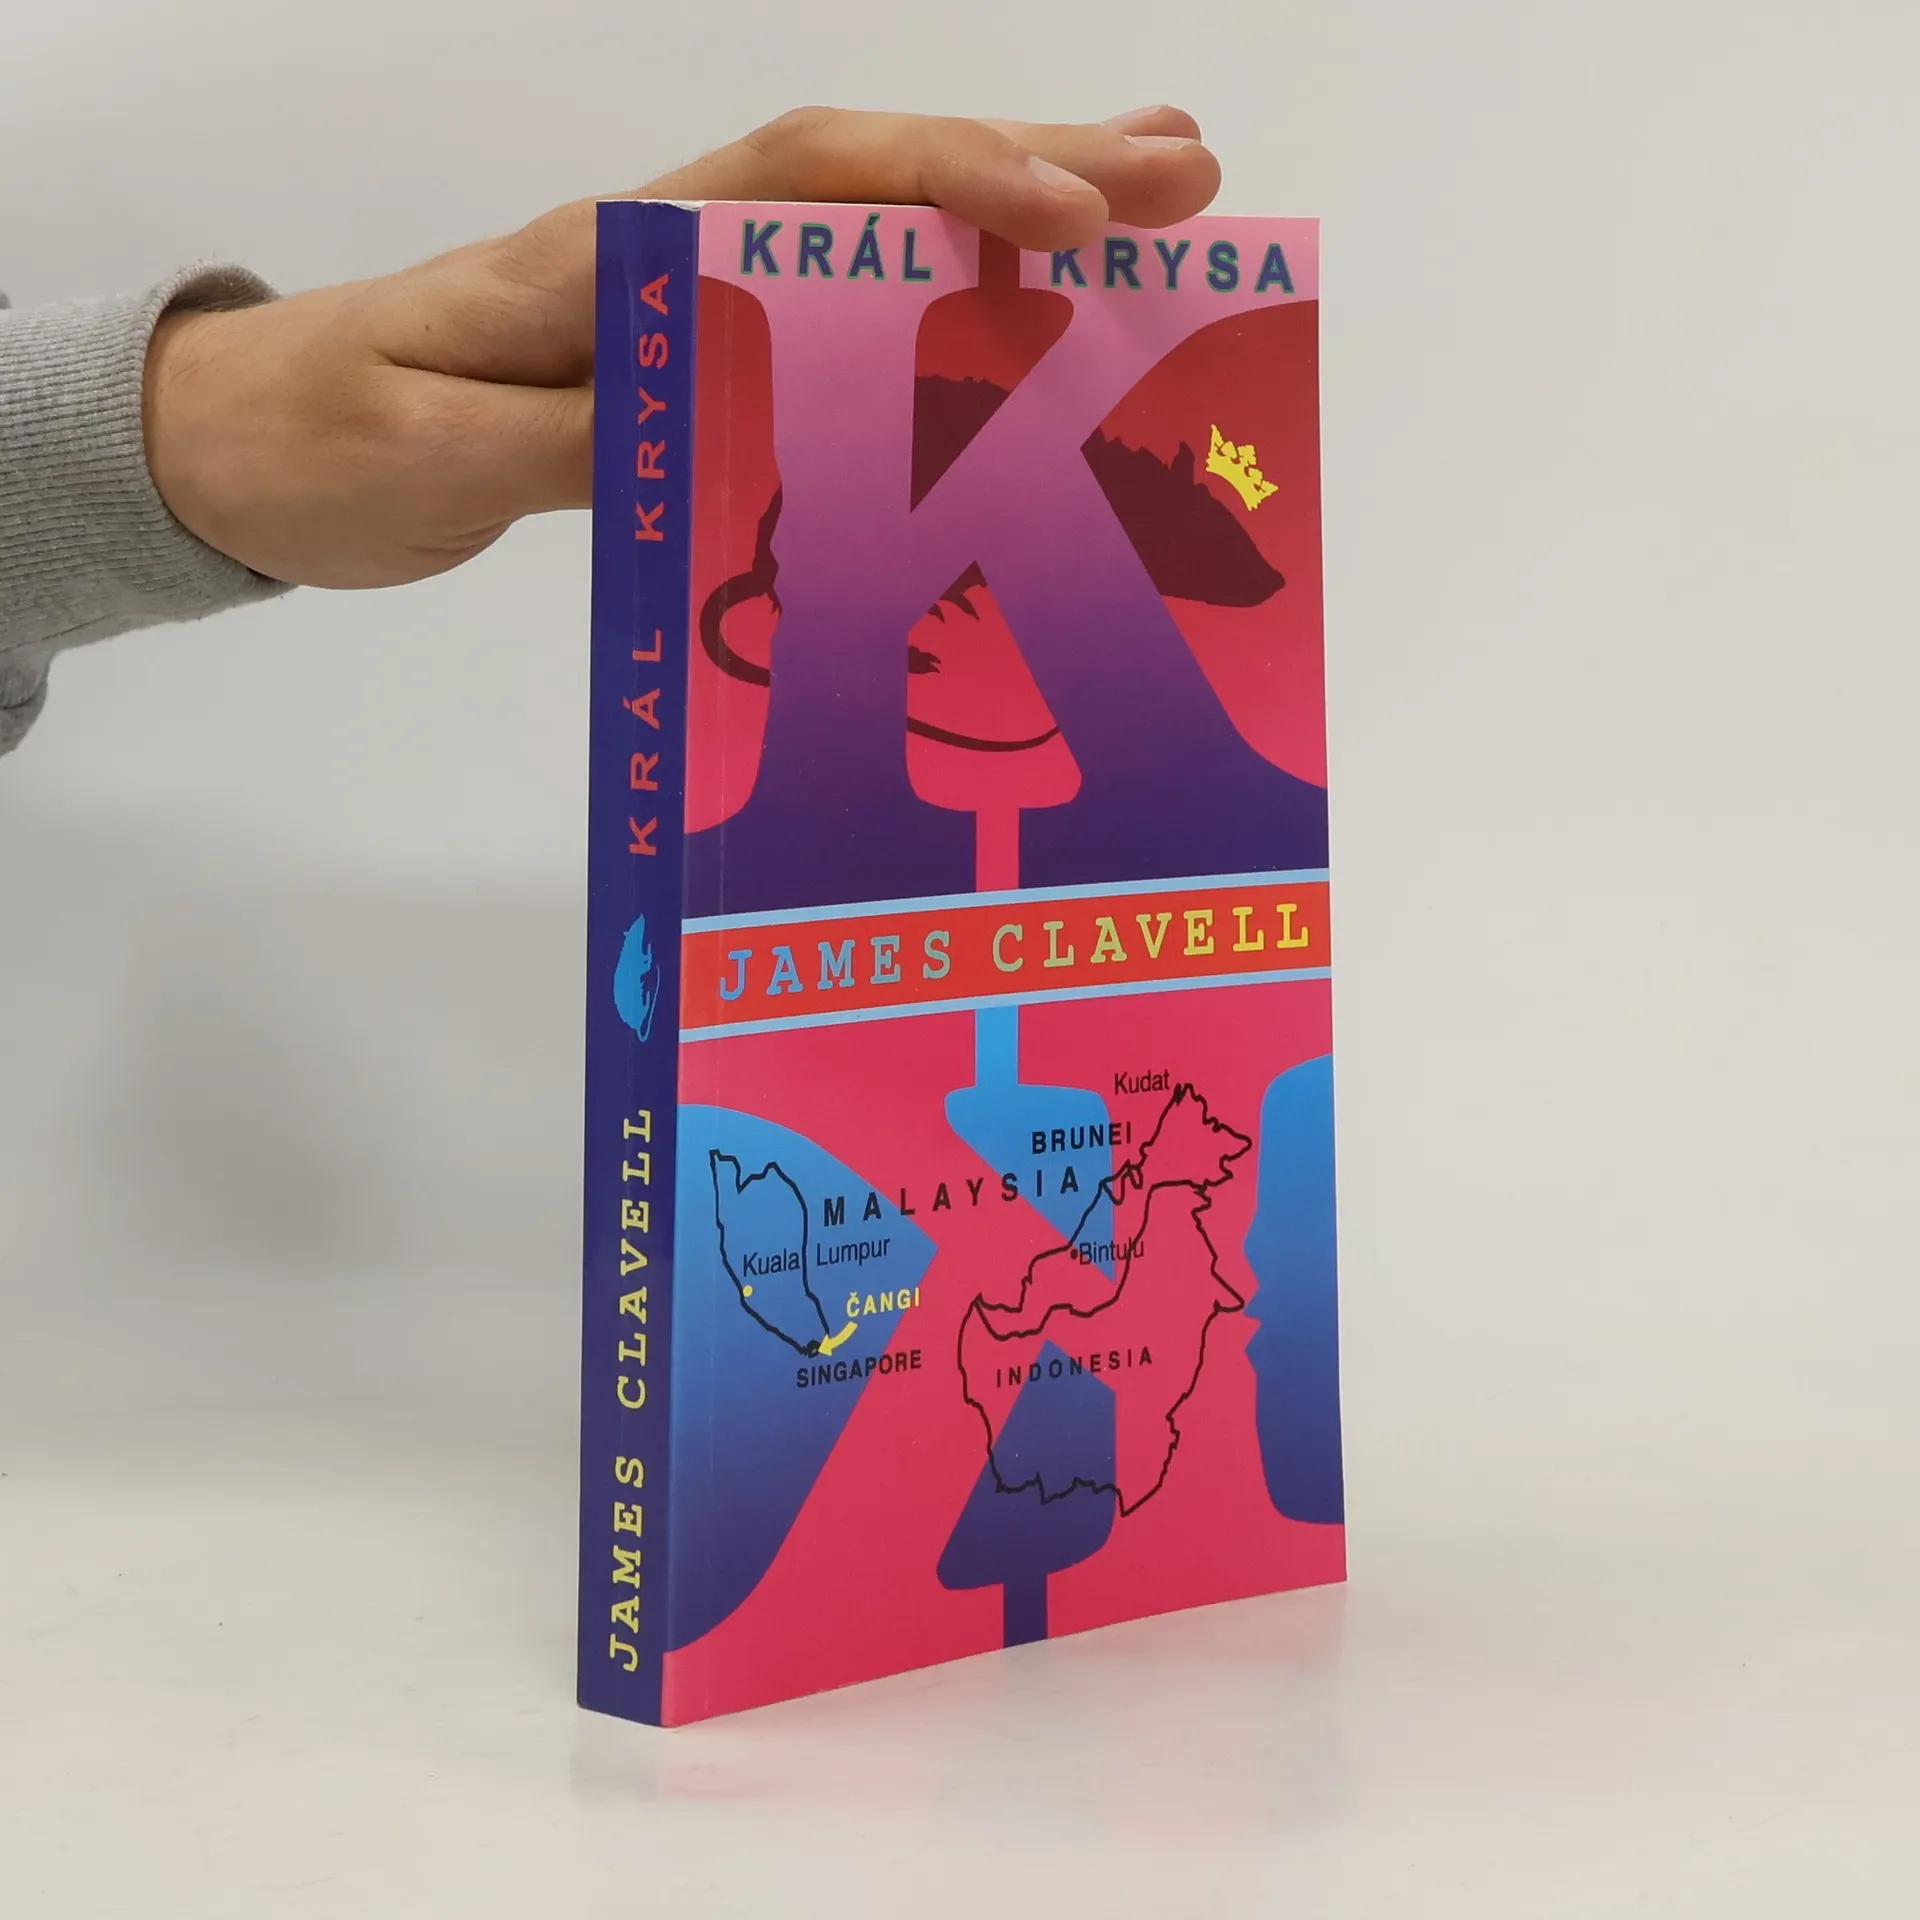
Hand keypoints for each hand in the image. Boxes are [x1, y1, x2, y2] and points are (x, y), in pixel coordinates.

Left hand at [142, 106, 1221, 589]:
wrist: (257, 445)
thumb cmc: (322, 440)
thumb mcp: (423, 451)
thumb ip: (564, 436)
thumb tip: (714, 423)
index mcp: (612, 258)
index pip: (803, 185)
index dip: (941, 189)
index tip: (1065, 218)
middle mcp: (672, 256)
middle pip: (874, 183)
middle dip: (1034, 170)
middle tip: (1191, 174)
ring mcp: (693, 304)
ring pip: (876, 240)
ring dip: (1016, 218)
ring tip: (1156, 205)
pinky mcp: (695, 362)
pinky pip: (843, 322)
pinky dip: (943, 307)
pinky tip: (1021, 320)